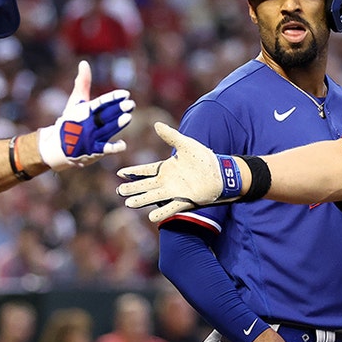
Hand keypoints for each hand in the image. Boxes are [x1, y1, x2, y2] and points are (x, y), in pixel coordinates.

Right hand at [39, 61, 134, 170]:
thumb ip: (83, 83)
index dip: (113, 98)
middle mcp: (87, 124)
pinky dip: (112, 148)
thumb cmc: (70, 121)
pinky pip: (103, 149)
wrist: (56, 147)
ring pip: (106, 130)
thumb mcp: (75, 102)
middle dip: (117, 109)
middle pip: (104, 115)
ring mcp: (90, 138)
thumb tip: (84, 63)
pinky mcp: (93, 152)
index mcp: (84, 111)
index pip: (100, 103)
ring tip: (128, 117)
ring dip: (117, 124)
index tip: (126, 93)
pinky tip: (123, 145)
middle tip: (131, 103)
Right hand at [117, 122, 234, 221]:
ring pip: (153, 196)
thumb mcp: (186, 144)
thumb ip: (171, 136)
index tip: (120, 173)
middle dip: (133, 188)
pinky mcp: (185, 200)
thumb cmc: (204, 158)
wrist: (221, 173)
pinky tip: (151, 216)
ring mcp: (175, 191)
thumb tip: (156, 124)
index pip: (146, 170)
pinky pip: (170, 207)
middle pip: (146, 185)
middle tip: (119, 191)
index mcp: (166, 167)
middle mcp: (167, 181)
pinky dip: (161, 212)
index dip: (133, 172)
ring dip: (141, 200)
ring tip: (129, 203)